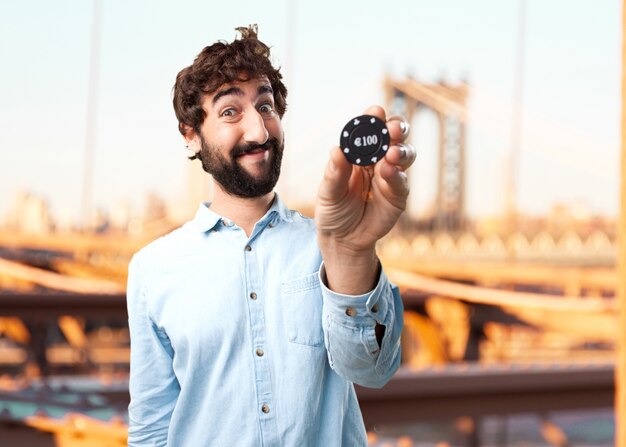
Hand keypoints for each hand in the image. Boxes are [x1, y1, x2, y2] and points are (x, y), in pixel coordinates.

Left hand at [315, 105, 414, 293]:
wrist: (343, 239)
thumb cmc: (333, 210)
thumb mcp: (328, 193)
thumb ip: (334, 173)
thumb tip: (337, 150)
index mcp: (359, 153)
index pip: (370, 129)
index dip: (374, 118)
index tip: (376, 111)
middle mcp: (378, 159)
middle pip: (394, 136)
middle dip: (395, 128)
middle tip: (391, 128)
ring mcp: (391, 176)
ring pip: (405, 154)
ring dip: (401, 150)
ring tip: (391, 153)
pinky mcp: (399, 195)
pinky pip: (402, 181)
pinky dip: (397, 175)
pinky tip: (389, 171)